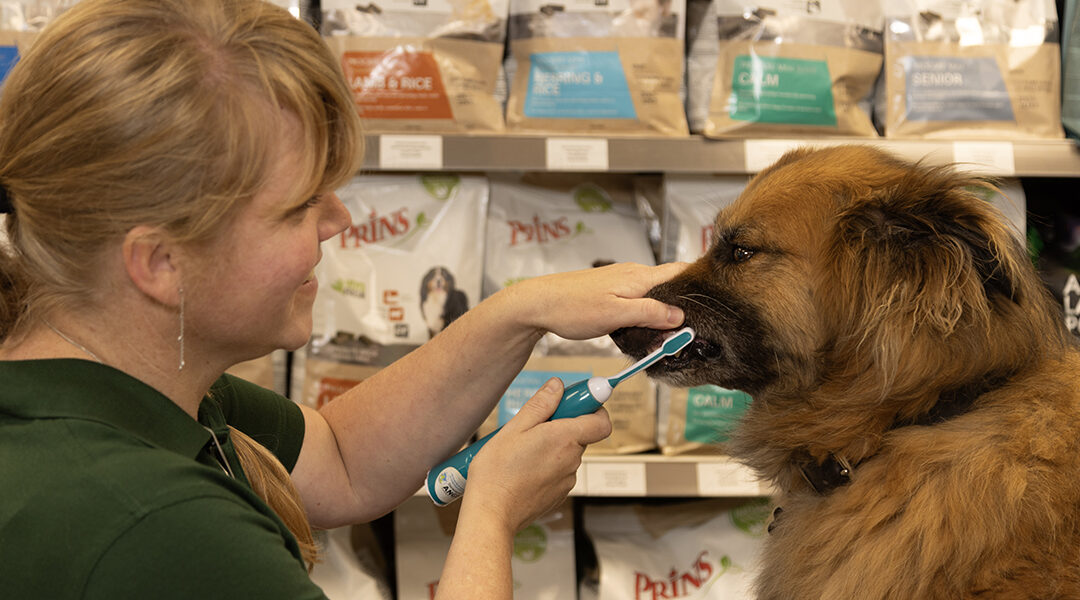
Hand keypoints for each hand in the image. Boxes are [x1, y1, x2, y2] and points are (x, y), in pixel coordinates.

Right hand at [460, 378, 610, 532]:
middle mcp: (572, 460)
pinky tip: (522, 469)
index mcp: (565, 439)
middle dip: (562, 425)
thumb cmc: (497, 472)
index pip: (601, 421)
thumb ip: (540, 405)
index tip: (575, 402)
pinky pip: (559, 471)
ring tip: (522, 451)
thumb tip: (557, 386)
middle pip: (580, 434)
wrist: (491, 513)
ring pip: (567, 453)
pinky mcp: (559, 495)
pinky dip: (546, 466)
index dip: (593, 408)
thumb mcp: (514, 428)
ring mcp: (567, 480)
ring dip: (551, 447)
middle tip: (533, 426)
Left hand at [507, 262, 687, 340]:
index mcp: (639, 276)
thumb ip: (650, 314)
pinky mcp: (611, 292)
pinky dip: (645, 314)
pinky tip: (643, 329)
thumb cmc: (572, 307)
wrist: (538, 304)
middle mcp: (633, 274)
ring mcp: (621, 282)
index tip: (709, 306)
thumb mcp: (615, 314)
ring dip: (662, 313)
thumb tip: (680, 316)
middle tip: (688, 332)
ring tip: (668, 335)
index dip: (698, 285)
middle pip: (669, 286)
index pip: (680, 271)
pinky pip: (638, 301)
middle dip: (681, 306)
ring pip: (653, 295)